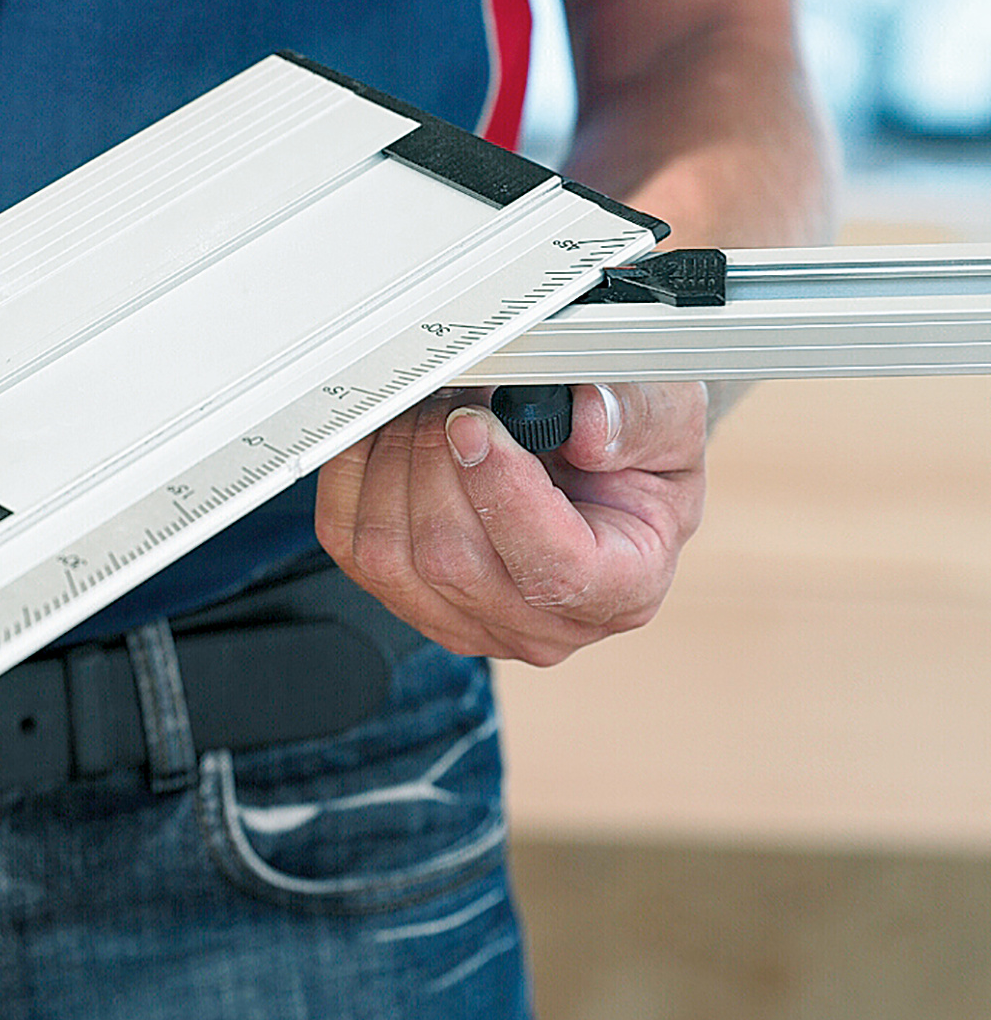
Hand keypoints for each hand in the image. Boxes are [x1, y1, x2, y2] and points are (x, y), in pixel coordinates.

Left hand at [314, 381, 707, 663]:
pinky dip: (357, 477)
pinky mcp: (408, 599)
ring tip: (426, 408)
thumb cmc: (633, 448)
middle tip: (449, 394)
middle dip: (435, 458)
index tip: (473, 424)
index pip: (555, 570)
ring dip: (394, 463)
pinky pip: (352, 545)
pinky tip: (385, 435)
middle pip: (454, 561)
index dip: (502, 494)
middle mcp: (544, 626)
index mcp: (624, 587)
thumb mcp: (666, 416)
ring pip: (393, 555)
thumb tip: (586, 426)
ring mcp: (469, 622)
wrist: (599, 467)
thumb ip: (638, 417)